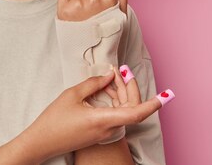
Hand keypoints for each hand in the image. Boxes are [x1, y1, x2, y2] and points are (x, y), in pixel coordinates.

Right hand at [18, 66, 163, 162]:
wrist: (43, 142)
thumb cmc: (55, 119)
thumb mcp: (72, 94)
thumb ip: (94, 83)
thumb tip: (110, 76)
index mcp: (103, 119)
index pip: (136, 113)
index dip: (153, 104)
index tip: (167, 96)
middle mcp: (108, 129)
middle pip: (130, 107)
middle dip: (129, 86)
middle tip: (123, 69)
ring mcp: (104, 133)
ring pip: (123, 111)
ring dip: (121, 93)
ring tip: (112, 76)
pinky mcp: (100, 134)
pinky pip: (115, 116)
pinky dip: (114, 101)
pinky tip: (105, 89)